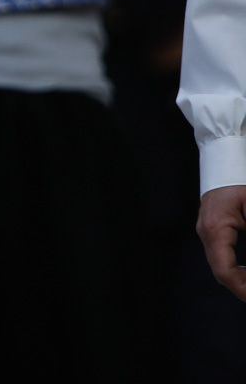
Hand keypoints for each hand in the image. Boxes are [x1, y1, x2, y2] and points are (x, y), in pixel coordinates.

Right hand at [197, 185, 245, 301]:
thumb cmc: (239, 181)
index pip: (224, 271)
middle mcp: (206, 233)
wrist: (224, 159)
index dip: (242, 289)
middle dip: (242, 287)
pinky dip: (236, 269)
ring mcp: (206, 231)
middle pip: (221, 272)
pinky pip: (221, 256)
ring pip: (220, 266)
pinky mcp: (212, 229)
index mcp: (216, 230)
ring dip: (240, 279)